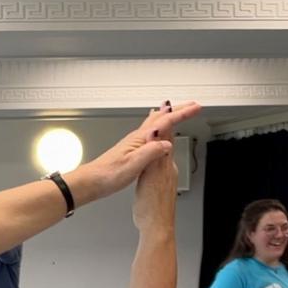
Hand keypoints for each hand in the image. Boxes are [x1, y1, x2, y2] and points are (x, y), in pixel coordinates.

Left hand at [75, 101, 200, 202]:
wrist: (90, 182)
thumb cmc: (107, 175)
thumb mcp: (133, 164)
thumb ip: (151, 152)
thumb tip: (168, 144)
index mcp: (140, 139)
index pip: (165, 122)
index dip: (182, 114)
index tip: (196, 108)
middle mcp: (136, 138)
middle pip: (160, 118)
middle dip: (178, 110)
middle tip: (192, 105)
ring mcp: (133, 143)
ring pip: (155, 123)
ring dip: (168, 116)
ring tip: (177, 111)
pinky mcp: (130, 150)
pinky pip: (149, 132)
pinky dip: (158, 127)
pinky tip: (156, 131)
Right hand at [133, 102, 183, 234]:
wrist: (157, 229)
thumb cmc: (150, 210)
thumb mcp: (149, 178)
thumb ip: (154, 154)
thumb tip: (158, 134)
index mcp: (163, 166)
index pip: (165, 137)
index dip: (164, 120)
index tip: (165, 105)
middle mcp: (167, 169)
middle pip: (168, 141)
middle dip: (166, 125)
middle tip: (167, 110)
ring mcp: (166, 177)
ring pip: (165, 151)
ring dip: (164, 137)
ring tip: (161, 127)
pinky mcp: (161, 186)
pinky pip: (162, 162)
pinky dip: (160, 152)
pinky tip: (157, 155)